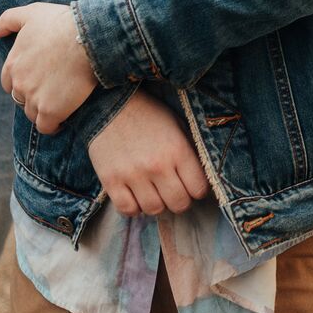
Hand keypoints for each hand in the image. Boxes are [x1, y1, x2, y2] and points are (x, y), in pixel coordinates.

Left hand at [0, 2, 98, 133]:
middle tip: (52, 89)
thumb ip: (8, 20)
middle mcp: (19, 83)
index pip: (9, 83)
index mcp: (12, 63)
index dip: (23, 81)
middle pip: (21, 99)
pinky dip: (53, 125)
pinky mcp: (50, 111)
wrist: (88, 38)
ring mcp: (34, 98)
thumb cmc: (61, 23)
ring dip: (43, 111)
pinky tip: (63, 118)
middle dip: (33, 96)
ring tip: (60, 103)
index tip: (38, 78)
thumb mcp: (31, 13)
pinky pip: (46, 127)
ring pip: (32, 114)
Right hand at [87, 91, 209, 216]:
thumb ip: (190, 152)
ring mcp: (133, 174)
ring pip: (154, 210)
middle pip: (179, 204)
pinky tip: (135, 195)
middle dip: (179, 200)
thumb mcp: (177, 125)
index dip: (197, 189)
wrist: (110, 103)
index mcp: (177, 150)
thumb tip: (201, 179)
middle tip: (172, 190)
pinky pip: (128, 210)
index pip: (198, 189)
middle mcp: (157, 165)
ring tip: (152, 191)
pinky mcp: (111, 180)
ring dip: (156, 204)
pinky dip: (133, 207)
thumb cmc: (148, 115)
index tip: (190, 184)